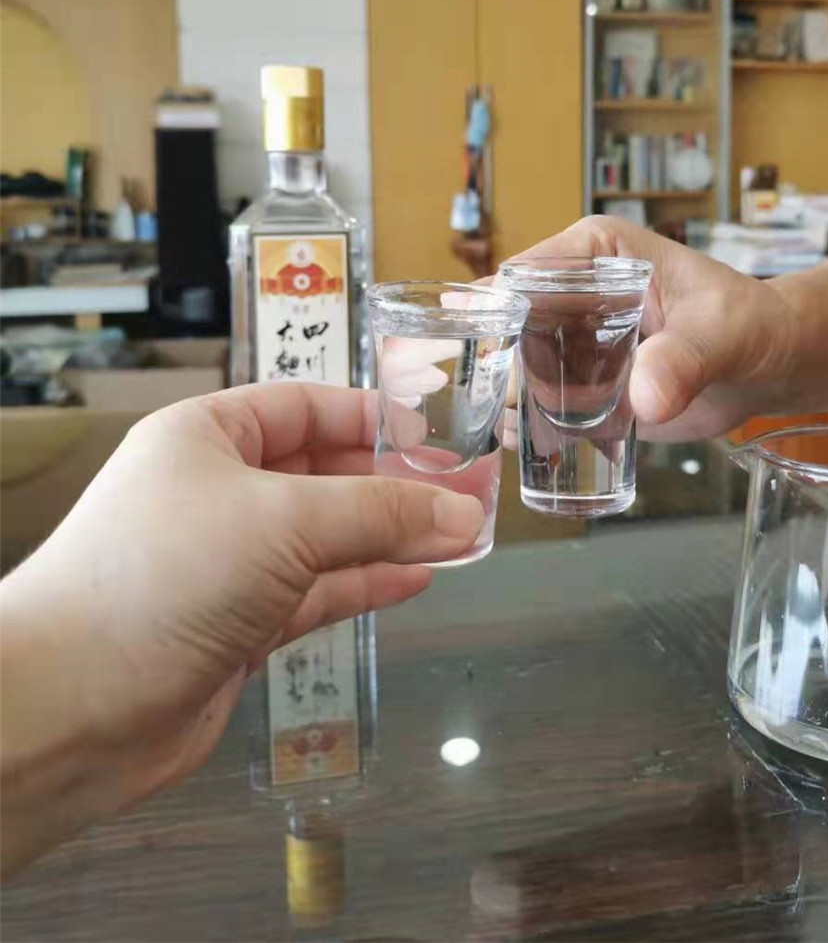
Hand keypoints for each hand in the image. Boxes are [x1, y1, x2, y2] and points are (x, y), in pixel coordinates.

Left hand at [1, 384, 482, 875]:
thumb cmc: (167, 574)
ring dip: (390, 536)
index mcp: (206, 436)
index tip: (438, 431)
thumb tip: (466, 512)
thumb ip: (382, 513)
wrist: (74, 705)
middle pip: (322, 473)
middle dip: (394, 482)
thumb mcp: (285, 520)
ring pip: (326, 538)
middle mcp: (215, 491)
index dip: (371, 416)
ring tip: (462, 535)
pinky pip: (315, 592)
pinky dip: (365, 584)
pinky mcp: (237, 627)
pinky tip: (418, 578)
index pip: (304, 407)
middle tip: (467, 489)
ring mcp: (227, 563)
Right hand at [505, 217, 800, 441]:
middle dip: (499, 366)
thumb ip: (686, 358)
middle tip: (512, 404)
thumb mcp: (723, 332)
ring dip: (509, 402)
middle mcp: (572, 293)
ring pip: (514, 369)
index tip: (483, 349)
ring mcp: (572, 341)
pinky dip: (530, 428)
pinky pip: (539, 404)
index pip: (526, 272)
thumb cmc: (753, 324)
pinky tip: (538, 447)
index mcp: (596, 252)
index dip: (494, 308)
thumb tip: (647, 401)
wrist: (773, 366)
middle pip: (507, 325)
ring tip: (524, 431)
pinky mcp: (581, 384)